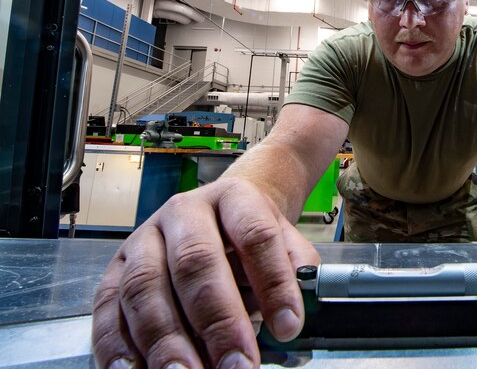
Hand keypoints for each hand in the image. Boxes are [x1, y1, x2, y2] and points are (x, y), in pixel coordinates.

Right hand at [92, 177, 319, 368]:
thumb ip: (295, 277)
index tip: (287, 328)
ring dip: (165, 339)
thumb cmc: (251, 238)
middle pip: (195, 261)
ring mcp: (144, 238)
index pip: (256, 235)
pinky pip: (107, 305)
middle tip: (237, 365)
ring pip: (145, 285)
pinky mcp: (115, 268)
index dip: (273, 282)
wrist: (221, 214)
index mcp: (234, 198)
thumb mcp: (286, 243)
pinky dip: (116, 343)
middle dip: (217, 321)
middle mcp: (184, 212)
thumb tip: (291, 321)